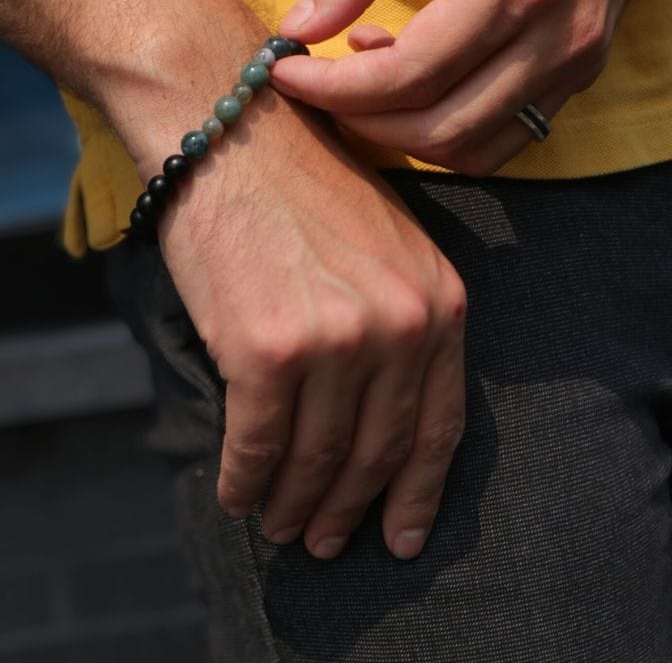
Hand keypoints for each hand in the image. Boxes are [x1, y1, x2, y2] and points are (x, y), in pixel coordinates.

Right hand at [157, 97, 466, 560]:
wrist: (231, 127)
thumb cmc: (297, 184)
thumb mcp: (382, 246)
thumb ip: (395, 324)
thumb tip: (370, 418)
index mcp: (439, 299)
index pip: (440, 423)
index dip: (418, 492)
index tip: (402, 537)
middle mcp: (400, 324)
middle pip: (378, 451)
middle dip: (350, 511)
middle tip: (327, 544)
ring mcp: (338, 339)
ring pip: (318, 459)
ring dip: (297, 507)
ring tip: (283, 528)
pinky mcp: (269, 349)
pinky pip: (259, 444)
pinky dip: (246, 480)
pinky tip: (236, 495)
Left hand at [272, 0, 662, 174]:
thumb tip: (298, 29)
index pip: (410, 75)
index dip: (336, 88)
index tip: (286, 73)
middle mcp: (556, 40)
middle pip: (439, 128)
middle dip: (362, 119)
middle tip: (320, 84)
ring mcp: (575, 65)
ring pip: (472, 150)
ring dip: (405, 133)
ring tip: (370, 75)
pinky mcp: (579, 75)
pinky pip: (502, 139)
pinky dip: (447, 131)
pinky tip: (420, 82)